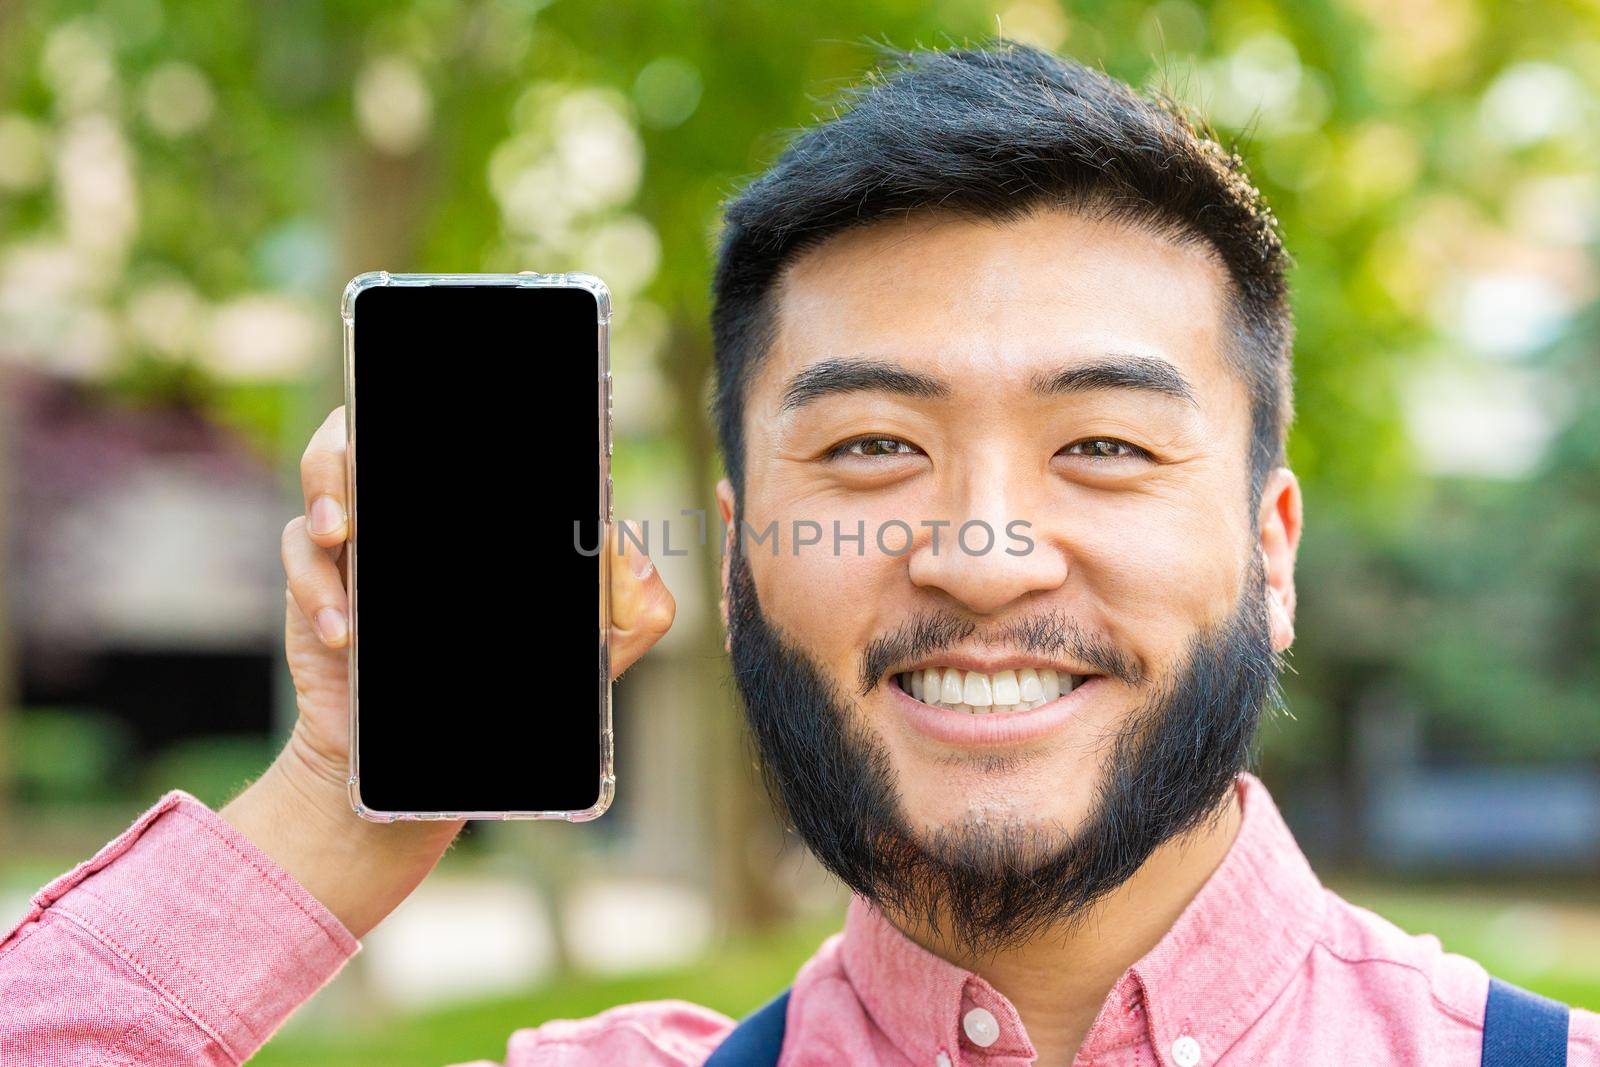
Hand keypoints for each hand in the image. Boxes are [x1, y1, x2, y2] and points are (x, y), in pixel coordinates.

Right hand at [223, 407, 675, 937]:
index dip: (443, 411)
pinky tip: (344, 630)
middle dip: (364, 437)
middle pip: (378, 427)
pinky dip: (315, 588)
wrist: (437, 749)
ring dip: (327, 495)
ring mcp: (364, 534)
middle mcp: (415, 502)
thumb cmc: (516, 684)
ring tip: (343, 535)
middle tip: (379, 482)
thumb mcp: (593, 651)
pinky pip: (298, 556)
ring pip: (326, 469)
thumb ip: (634, 606)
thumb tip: (624, 548)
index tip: (477, 416)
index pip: (458, 436)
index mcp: (471, 505)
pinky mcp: (315, 577)